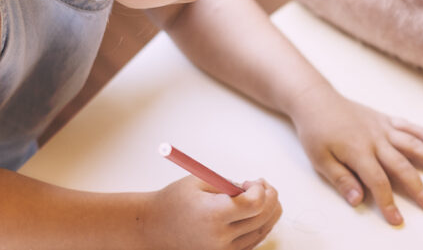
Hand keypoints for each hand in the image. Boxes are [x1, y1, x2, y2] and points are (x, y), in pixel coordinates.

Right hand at [144, 176, 280, 249]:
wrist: (151, 229)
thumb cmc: (175, 200)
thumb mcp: (200, 181)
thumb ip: (231, 184)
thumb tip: (257, 187)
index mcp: (213, 215)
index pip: (255, 203)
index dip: (260, 189)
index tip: (252, 181)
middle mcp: (219, 238)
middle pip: (263, 218)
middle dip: (270, 197)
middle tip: (262, 184)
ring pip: (262, 231)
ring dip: (269, 211)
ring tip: (257, 196)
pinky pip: (253, 242)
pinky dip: (260, 226)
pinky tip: (254, 212)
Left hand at [289, 83, 422, 225]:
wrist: (317, 101)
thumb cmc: (316, 131)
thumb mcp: (319, 159)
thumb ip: (341, 179)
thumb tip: (357, 200)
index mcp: (358, 151)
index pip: (377, 182)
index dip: (388, 202)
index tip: (397, 219)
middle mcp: (375, 139)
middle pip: (402, 166)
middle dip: (419, 188)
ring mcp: (383, 127)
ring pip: (413, 144)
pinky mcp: (385, 119)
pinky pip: (409, 126)